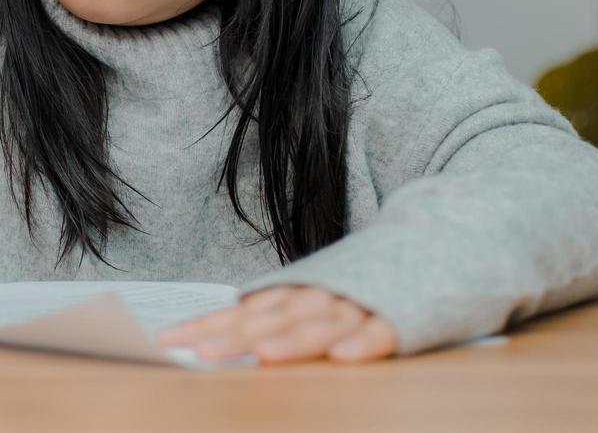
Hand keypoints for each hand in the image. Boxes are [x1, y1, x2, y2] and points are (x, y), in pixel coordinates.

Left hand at [155, 285, 397, 364]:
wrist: (431, 241)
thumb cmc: (356, 280)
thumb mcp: (308, 292)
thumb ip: (270, 314)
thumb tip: (216, 336)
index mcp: (292, 290)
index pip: (240, 311)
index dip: (204, 326)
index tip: (166, 341)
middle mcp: (319, 294)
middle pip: (272, 320)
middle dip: (236, 338)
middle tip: (202, 354)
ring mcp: (359, 304)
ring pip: (322, 325)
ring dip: (294, 341)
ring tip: (265, 355)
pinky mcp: (401, 318)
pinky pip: (381, 332)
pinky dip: (362, 343)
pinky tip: (342, 356)